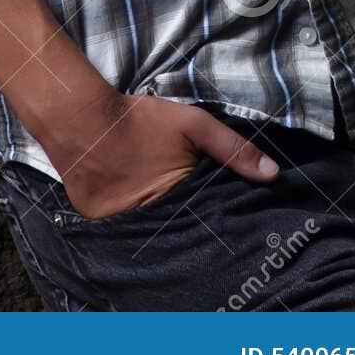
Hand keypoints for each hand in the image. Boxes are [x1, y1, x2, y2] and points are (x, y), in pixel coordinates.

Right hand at [53, 91, 280, 219]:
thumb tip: (273, 174)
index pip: (202, 226)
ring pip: (148, 236)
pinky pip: (120, 232)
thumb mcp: (193, 125)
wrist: (82, 118)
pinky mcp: (97, 223)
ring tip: (169, 230)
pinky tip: (136, 220)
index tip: (222, 230)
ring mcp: (119, 226)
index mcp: (175, 201)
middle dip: (186, 234)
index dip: (211, 226)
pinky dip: (128, 227)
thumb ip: (232, 148)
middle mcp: (147, 221)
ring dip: (157, 233)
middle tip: (194, 230)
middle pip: (175, 234)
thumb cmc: (140, 120)